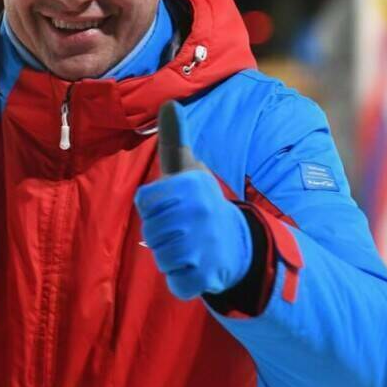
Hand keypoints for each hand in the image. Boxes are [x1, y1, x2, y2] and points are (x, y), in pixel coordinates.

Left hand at [134, 102, 251, 299]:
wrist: (241, 243)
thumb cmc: (202, 202)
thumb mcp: (189, 168)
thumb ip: (174, 138)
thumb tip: (169, 103)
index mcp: (191, 186)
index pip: (145, 202)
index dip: (154, 207)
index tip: (174, 205)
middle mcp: (198, 214)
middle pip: (150, 232)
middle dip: (162, 234)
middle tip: (184, 229)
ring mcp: (203, 246)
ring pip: (160, 257)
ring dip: (171, 257)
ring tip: (191, 247)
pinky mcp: (207, 276)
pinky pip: (176, 283)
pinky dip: (183, 281)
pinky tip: (198, 267)